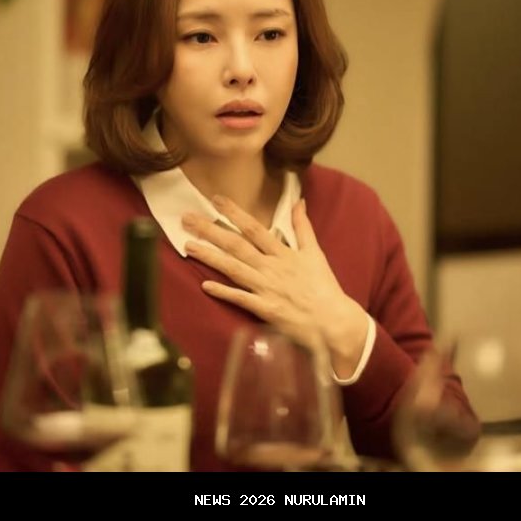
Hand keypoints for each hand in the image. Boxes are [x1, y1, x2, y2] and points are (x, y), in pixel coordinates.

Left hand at [182, 196, 368, 379]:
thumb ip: (303, 227)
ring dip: (210, 256)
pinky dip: (224, 292)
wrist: (333, 321)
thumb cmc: (323, 287)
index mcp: (283, 253)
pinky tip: (205, 285)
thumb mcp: (315, 253)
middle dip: (211, 230)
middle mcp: (271, 268)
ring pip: (234, 269)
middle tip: (187, 218)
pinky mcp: (265, 310)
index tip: (215, 200)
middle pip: (237, 245)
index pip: (254, 228)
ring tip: (187, 245)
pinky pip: (241, 299)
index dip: (234, 212)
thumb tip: (299, 201)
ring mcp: (266, 289)